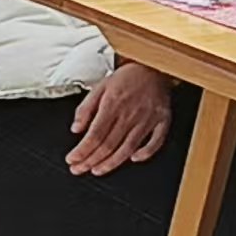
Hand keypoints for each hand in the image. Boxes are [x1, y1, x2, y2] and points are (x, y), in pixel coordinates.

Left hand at [65, 60, 178, 175]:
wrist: (153, 65)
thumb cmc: (126, 77)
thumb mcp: (99, 87)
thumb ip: (85, 108)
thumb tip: (75, 129)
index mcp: (112, 103)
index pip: (95, 134)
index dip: (82, 150)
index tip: (72, 159)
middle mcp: (130, 113)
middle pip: (108, 144)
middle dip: (91, 160)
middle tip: (79, 169)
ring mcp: (148, 118)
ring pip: (128, 147)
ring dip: (112, 162)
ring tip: (97, 170)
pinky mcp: (163, 120)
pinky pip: (156, 140)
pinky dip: (146, 152)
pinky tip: (134, 159)